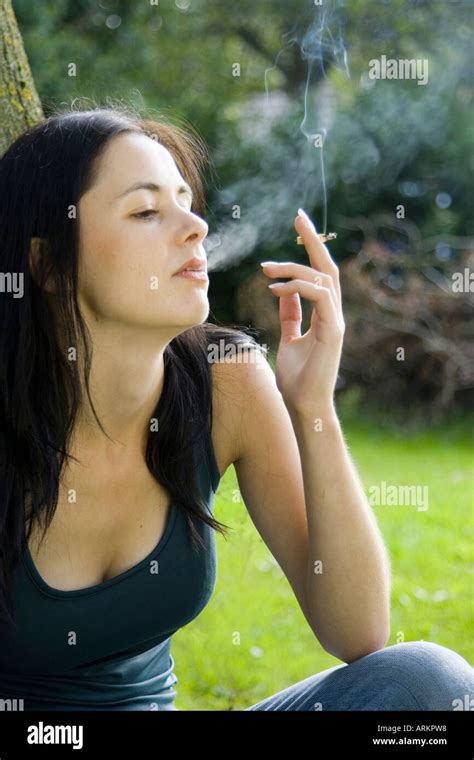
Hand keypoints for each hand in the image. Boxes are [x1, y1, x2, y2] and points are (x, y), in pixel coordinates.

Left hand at [260, 208, 344, 416]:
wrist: (303, 407)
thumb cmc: (296, 379)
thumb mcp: (289, 338)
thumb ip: (291, 315)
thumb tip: (282, 293)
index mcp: (324, 313)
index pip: (319, 273)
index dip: (310, 248)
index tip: (298, 225)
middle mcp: (333, 314)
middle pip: (328, 267)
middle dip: (313, 241)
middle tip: (298, 217)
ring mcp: (336, 322)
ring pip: (322, 279)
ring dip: (294, 269)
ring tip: (266, 269)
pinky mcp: (333, 332)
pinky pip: (320, 298)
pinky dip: (298, 288)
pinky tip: (276, 288)